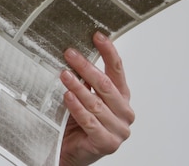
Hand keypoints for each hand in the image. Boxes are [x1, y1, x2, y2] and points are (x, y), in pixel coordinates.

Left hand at [58, 31, 133, 165]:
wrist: (70, 152)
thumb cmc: (76, 123)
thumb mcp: (82, 97)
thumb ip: (83, 80)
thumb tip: (72, 53)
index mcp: (121, 98)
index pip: (117, 70)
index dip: (108, 51)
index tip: (97, 35)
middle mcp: (124, 113)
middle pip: (106, 85)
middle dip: (87, 67)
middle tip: (70, 54)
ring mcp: (118, 130)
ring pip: (96, 103)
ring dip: (78, 87)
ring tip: (64, 74)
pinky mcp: (107, 143)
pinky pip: (90, 122)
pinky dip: (77, 108)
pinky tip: (67, 97)